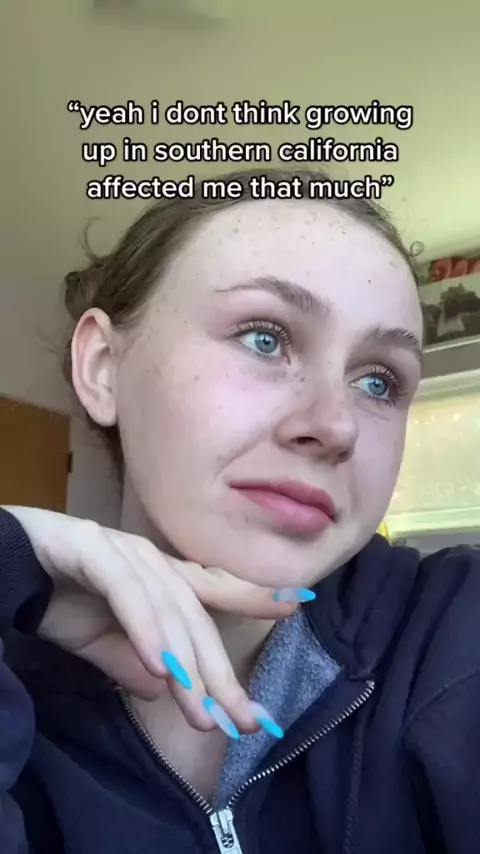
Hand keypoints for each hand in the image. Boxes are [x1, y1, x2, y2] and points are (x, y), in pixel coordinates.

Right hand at [4, 507, 302, 734]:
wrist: (0, 565)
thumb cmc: (51, 595)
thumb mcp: (98, 641)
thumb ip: (132, 662)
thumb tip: (165, 691)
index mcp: (156, 575)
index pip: (213, 587)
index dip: (254, 594)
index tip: (297, 607)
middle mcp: (148, 558)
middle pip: (196, 615)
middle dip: (221, 670)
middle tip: (246, 718)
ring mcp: (121, 549)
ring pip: (167, 609)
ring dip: (186, 663)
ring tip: (203, 710)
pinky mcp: (90, 547)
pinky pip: (126, 593)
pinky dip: (146, 629)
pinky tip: (162, 666)